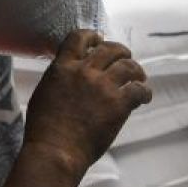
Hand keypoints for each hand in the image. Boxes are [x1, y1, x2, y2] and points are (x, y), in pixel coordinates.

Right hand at [22, 30, 151, 180]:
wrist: (56, 151)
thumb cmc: (43, 129)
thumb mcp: (43, 92)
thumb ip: (58, 78)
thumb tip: (68, 74)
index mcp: (63, 67)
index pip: (79, 37)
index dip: (92, 35)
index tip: (99, 39)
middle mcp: (84, 71)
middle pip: (110, 49)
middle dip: (121, 51)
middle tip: (126, 57)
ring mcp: (103, 87)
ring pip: (129, 66)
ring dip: (137, 70)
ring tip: (139, 77)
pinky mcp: (118, 104)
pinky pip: (138, 90)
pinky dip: (144, 91)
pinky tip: (144, 96)